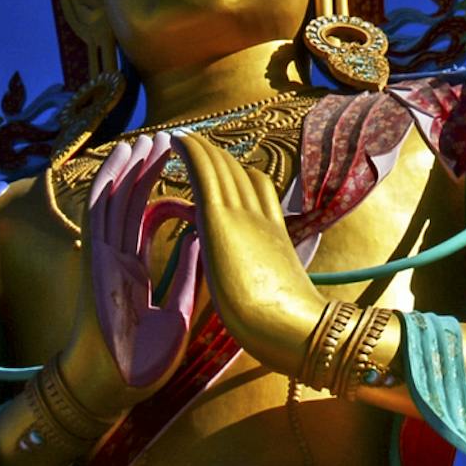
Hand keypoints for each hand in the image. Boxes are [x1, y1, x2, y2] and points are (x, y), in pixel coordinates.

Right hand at [80, 133, 202, 394]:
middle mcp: (117, 261)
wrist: (114, 388)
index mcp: (135, 273)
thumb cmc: (142, 363)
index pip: (147, 221)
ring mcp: (104, 260)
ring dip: (128, 169)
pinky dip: (108, 185)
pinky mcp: (94, 262)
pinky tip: (119, 160)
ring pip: (115, 202)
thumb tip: (200, 241)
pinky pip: (98, 215)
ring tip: (145, 139)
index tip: (182, 170)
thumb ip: (188, 277)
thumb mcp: (179, 314)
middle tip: (165, 139)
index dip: (163, 193)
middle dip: (146, 170)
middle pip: (131, 204)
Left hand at [174, 130, 319, 380]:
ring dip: (202, 149)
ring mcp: (243, 215)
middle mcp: (263, 217)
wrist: (291, 326)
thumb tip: (261, 284)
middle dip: (219, 157)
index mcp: (277, 236)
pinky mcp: (219, 219)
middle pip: (241, 173)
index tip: (226, 169)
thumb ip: (269, 281)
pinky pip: (202, 173)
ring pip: (222, 167)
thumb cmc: (288, 326)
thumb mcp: (280, 296)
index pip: (260, 192)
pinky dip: (189, 153)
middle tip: (196, 144)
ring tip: (182, 138)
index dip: (241, 176)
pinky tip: (174, 142)